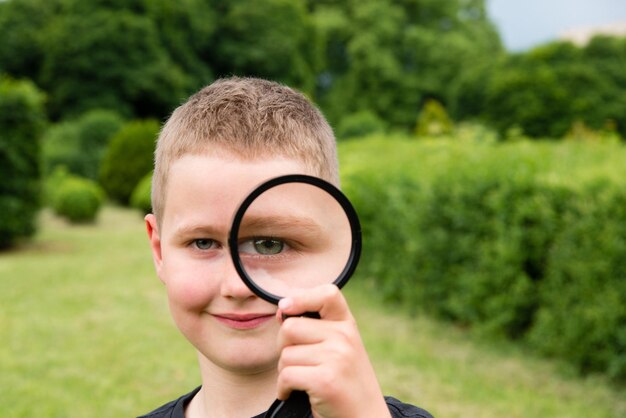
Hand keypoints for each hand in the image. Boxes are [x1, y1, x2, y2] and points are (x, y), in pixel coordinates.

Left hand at [275, 284, 391, 417]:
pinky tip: (295, 393)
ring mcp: (337, 357)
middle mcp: (345, 337)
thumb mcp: (339, 348)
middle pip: (290, 327)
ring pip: (285, 354)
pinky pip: (286, 375)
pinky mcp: (326, 380)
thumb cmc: (344, 383)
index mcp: (347, 325)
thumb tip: (282, 310)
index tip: (286, 309)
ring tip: (303, 380)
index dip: (301, 297)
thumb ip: (316, 327)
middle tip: (297, 363)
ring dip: (285, 372)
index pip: (328, 293)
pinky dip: (283, 388)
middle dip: (283, 347)